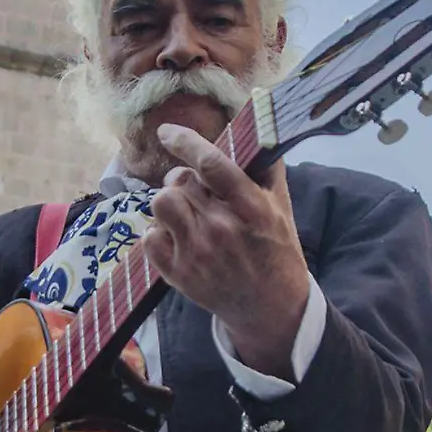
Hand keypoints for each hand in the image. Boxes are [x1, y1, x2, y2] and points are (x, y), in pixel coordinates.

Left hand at [144, 124, 310, 379]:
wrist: (269, 306)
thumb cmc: (275, 249)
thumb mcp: (281, 206)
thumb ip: (265, 167)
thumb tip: (253, 124)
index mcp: (252, 208)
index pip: (211, 164)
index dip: (185, 141)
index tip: (167, 131)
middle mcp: (223, 229)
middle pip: (180, 181)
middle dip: (184, 180)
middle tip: (197, 193)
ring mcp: (198, 254)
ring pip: (161, 203)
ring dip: (169, 202)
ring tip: (185, 212)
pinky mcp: (178, 275)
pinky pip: (149, 237)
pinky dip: (159, 233)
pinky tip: (178, 238)